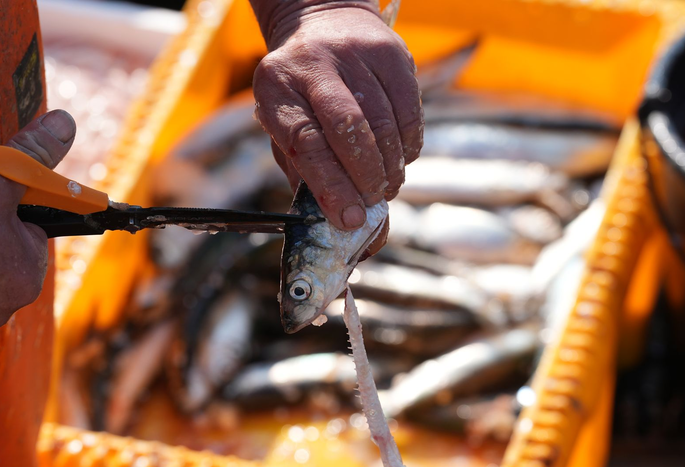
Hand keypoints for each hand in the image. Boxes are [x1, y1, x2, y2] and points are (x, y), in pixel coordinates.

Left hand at [251, 1, 421, 237]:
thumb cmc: (300, 96)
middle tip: (372, 202)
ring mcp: (354, 54)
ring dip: (390, 166)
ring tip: (387, 186)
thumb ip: (304, 174)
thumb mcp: (285, 129)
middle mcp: (312, 64)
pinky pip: (409, 110)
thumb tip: (337, 221)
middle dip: (366, 176)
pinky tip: (400, 159)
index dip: (332, 186)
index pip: (307, 143)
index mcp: (276, 88)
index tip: (349, 218)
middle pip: (348, 128)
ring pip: (384, 122)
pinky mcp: (391, 53)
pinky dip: (408, 144)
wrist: (325, 26)